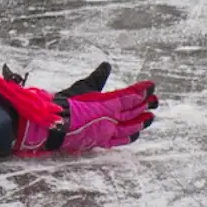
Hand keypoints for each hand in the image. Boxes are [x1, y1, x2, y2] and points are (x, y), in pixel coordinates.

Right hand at [11, 64, 157, 155]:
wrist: (50, 127)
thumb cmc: (62, 106)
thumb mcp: (81, 88)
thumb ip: (97, 78)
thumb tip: (106, 66)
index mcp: (107, 105)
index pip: (130, 96)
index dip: (142, 90)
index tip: (151, 85)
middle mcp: (110, 120)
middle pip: (133, 111)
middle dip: (146, 105)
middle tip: (156, 100)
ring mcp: (106, 132)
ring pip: (130, 127)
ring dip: (142, 121)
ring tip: (150, 117)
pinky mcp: (99, 141)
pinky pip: (119, 140)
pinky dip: (129, 136)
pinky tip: (134, 134)